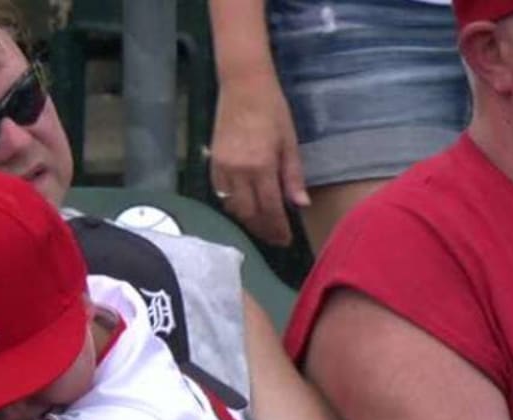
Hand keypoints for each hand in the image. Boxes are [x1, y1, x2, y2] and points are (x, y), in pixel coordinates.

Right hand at [209, 73, 309, 245]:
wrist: (243, 86)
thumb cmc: (273, 109)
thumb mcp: (290, 141)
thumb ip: (293, 176)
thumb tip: (301, 205)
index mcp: (261, 166)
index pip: (270, 208)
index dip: (278, 227)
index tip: (286, 239)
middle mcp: (238, 171)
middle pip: (248, 213)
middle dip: (262, 229)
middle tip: (275, 238)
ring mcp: (222, 168)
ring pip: (232, 207)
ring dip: (247, 219)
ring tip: (261, 225)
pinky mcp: (212, 163)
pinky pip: (220, 193)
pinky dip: (233, 204)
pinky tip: (244, 206)